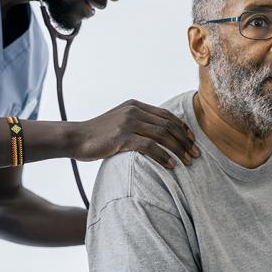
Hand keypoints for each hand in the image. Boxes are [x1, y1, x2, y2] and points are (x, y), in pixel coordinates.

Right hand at [73, 100, 200, 167]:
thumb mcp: (119, 122)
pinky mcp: (122, 137)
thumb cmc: (98, 135)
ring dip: (178, 149)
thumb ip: (136, 123)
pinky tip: (171, 165)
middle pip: (168, 124)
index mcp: (135, 105)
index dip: (182, 127)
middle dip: (185, 140)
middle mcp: (133, 111)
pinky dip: (163, 156)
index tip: (192, 140)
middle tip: (195, 154)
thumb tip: (156, 134)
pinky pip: (150, 146)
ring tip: (187, 162)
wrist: (76, 138)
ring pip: (162, 135)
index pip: (166, 115)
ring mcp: (128, 123)